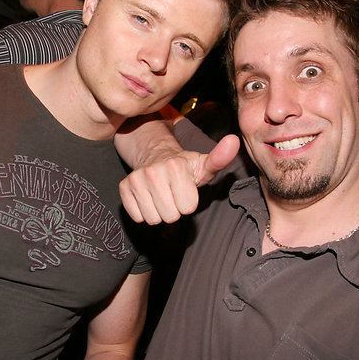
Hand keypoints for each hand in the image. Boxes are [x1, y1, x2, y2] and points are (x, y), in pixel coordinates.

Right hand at [119, 133, 239, 223]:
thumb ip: (220, 158)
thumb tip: (234, 140)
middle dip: (174, 209)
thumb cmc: (184, 167)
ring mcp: (136, 180)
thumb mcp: (203, 164)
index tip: (186, 190)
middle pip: (170, 216)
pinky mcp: (124, 188)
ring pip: (153, 219)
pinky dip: (144, 212)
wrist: (156, 157)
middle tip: (173, 194)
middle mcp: (153, 172)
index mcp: (175, 167)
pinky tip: (149, 198)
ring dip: (159, 212)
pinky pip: (137, 216)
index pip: (187, 208)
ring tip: (162, 196)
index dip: (189, 202)